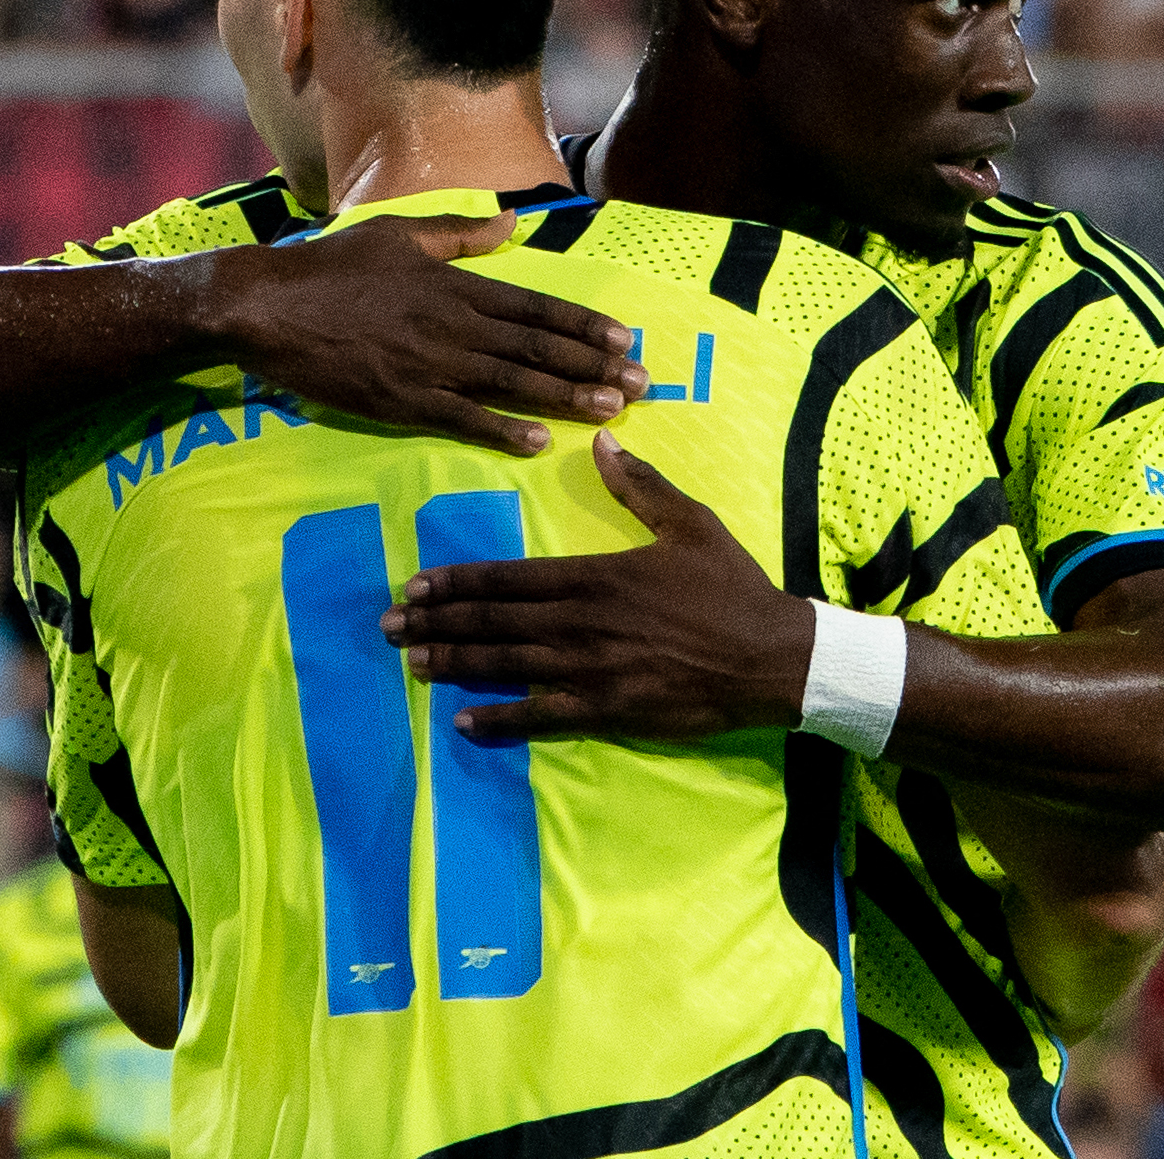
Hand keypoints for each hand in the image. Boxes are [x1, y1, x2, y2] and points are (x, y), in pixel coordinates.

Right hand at [210, 212, 646, 455]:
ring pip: (511, 383)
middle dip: (594, 366)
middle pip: (537, 348)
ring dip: (565, 396)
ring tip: (610, 408)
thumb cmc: (331, 267)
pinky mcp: (400, 399)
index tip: (625, 339)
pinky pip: (461, 417)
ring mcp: (428, 364)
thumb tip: (511, 222)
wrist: (267, 306)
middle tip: (641, 385)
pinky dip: (501, 428)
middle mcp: (452, 323)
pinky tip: (537, 440)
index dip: (584, 325)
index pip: (536, 307)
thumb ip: (460, 234)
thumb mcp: (400, 235)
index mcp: (455, 284)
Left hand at [383, 431, 813, 740]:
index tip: (414, 585)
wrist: (773, 657)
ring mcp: (592, 670)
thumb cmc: (732, 587)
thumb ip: (640, 486)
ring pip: (508, 665)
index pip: (510, 576)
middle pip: (495, 621)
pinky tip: (465, 720)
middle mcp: (583, 622)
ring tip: (413, 663)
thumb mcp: (690, 524)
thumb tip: (601, 443)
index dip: (456, 582)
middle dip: (437, 623)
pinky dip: (501, 719)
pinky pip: (542, 716)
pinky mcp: (609, 709)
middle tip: (389, 627)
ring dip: (456, 663)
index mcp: (596, 575)